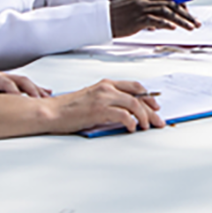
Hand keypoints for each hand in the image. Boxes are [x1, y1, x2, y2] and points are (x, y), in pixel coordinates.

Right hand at [48, 79, 165, 133]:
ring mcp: (103, 98)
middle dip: (151, 110)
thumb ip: (109, 101)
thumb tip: (127, 112)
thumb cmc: (69, 109)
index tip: (156, 106)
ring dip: (144, 117)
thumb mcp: (93, 99)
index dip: (148, 96)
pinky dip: (131, 122)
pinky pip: (123, 114)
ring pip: (134, 104)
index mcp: (106, 84)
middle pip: (138, 96)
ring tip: (146, 127)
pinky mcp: (99, 110)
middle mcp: (107, 88)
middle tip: (158, 121)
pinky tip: (131, 128)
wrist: (53, 112)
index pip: (135, 86)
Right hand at [110, 0, 199, 37]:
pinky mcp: (136, 20)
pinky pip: (154, 20)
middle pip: (171, 3)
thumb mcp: (133, 11)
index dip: (181, 1)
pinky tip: (173, 28)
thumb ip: (147, 15)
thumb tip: (157, 26)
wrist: (100, 19)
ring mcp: (140, 9)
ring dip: (181, 20)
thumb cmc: (116, 17)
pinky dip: (165, 24)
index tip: (188, 12)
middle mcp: (144, 0)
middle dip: (187, 14)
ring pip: (166, 12)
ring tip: (191, 28)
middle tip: (197, 22)